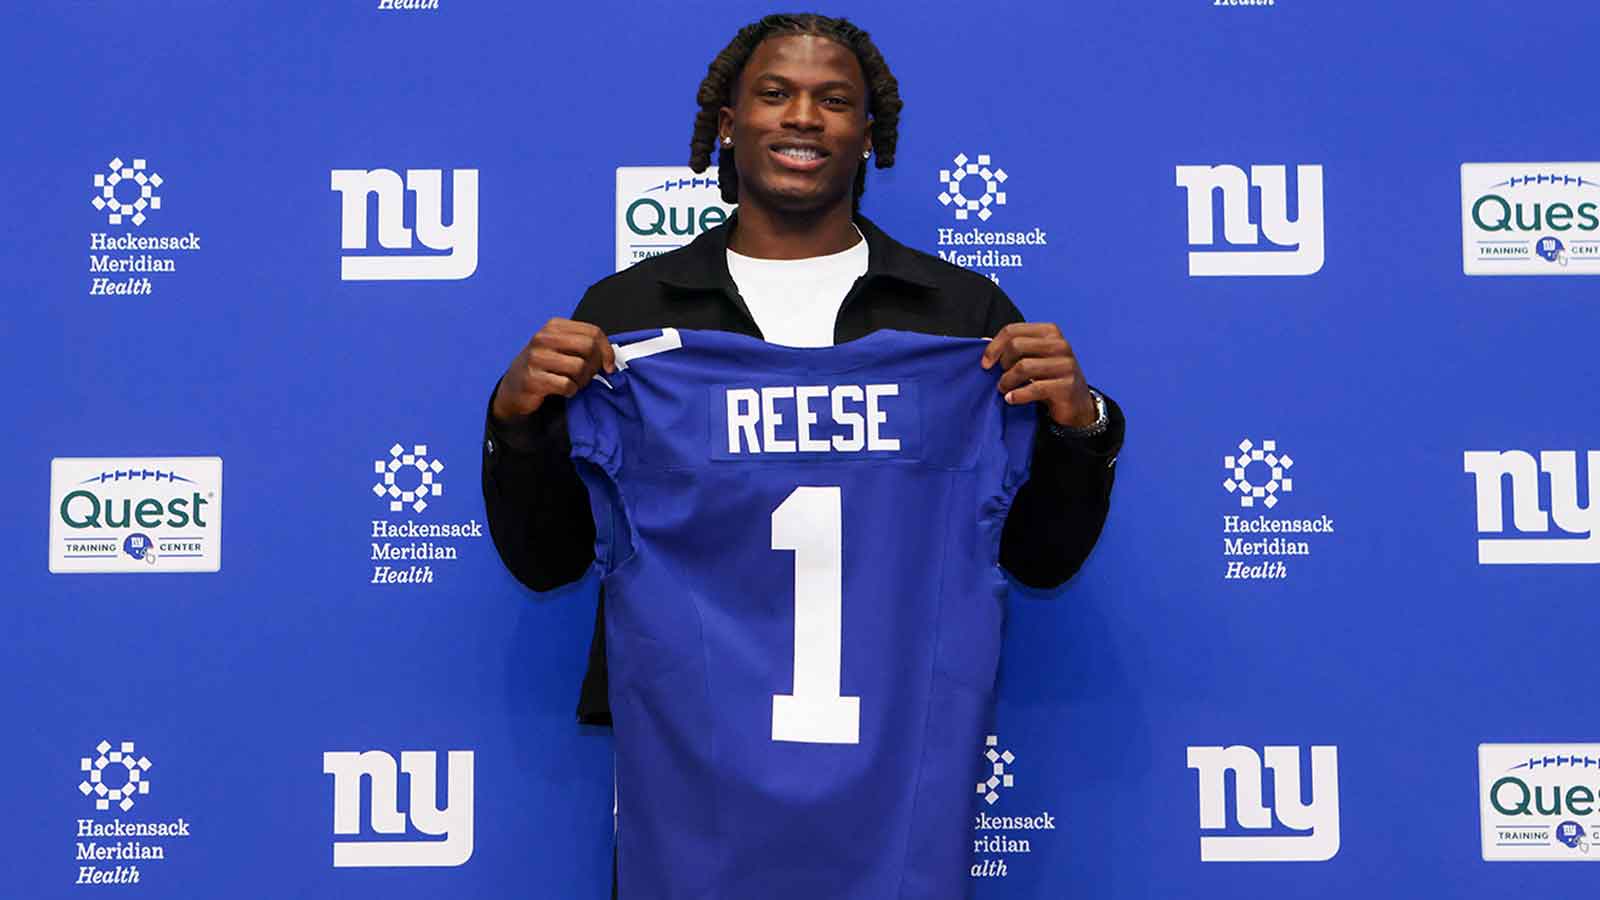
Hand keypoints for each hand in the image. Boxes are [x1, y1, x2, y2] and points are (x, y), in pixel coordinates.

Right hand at [491, 318, 615, 422]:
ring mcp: (536, 358)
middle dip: (594, 365)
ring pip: (579, 367)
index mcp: (554, 326)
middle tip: (588, 376)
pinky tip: (564, 390)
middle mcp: (543, 338)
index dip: (606, 351)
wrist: (514, 387)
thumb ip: (584, 345)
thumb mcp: (561, 347)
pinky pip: (567, 385)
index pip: (593, 332)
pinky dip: (571, 391)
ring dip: (582, 380)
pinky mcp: (533, 379)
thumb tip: (610, 359)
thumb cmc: (544, 366)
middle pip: (588, 347)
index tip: (608, 366)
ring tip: (574, 383)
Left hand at [980, 322, 1095, 427]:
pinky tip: (1011, 399)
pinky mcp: (1066, 385)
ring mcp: (1065, 364)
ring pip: (1023, 367)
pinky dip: (1018, 395)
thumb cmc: (1049, 377)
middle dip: (1002, 363)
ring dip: (1007, 381)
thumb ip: (1013, 348)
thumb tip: (983, 343)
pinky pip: (1035, 388)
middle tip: (1001, 378)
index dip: (994, 347)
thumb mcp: (1034, 358)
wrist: (1075, 403)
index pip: (1012, 330)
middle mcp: (1060, 344)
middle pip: (1016, 346)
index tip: (986, 364)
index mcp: (1050, 332)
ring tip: (1004, 389)